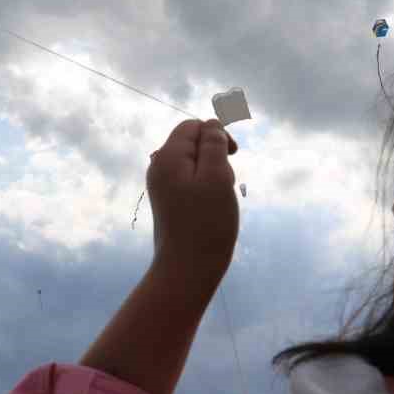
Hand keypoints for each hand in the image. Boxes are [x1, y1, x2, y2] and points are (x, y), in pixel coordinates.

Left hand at [147, 118, 238, 282]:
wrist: (187, 269)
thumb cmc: (206, 223)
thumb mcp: (217, 176)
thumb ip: (214, 144)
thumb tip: (210, 124)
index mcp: (167, 157)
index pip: (192, 126)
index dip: (216, 134)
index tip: (234, 156)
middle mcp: (158, 167)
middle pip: (192, 143)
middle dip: (215, 155)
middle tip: (226, 183)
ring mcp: (161, 186)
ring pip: (194, 164)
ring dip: (213, 173)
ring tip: (219, 198)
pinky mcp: (168, 201)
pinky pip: (190, 182)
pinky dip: (206, 188)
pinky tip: (212, 208)